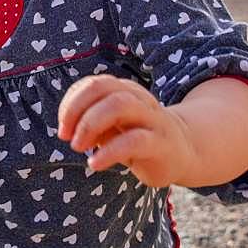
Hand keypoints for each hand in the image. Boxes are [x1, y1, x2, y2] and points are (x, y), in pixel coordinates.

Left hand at [57, 75, 194, 187]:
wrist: (184, 151)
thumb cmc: (137, 137)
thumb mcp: (111, 127)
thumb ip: (90, 120)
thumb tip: (67, 128)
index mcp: (125, 91)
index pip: (94, 84)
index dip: (72, 103)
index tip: (63, 128)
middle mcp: (139, 99)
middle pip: (104, 88)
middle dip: (77, 111)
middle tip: (65, 137)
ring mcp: (152, 119)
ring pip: (120, 105)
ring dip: (90, 124)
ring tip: (78, 146)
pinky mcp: (161, 144)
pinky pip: (134, 140)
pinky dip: (109, 151)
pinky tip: (95, 163)